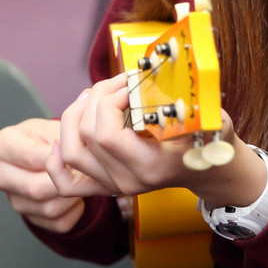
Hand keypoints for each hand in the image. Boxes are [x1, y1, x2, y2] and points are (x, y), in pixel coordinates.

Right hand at [0, 117, 83, 232]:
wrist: (48, 155)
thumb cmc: (49, 138)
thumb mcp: (52, 128)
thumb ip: (60, 140)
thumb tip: (69, 159)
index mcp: (2, 146)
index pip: (32, 158)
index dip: (60, 156)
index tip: (75, 151)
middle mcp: (1, 176)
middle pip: (36, 189)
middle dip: (65, 181)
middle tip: (83, 170)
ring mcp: (14, 201)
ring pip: (50, 209)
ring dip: (73, 196)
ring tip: (80, 181)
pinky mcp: (31, 219)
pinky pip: (59, 223)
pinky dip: (75, 210)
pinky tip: (76, 195)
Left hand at [46, 76, 267, 209]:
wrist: (212, 170)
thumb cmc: (212, 140)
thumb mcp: (210, 119)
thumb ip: (192, 105)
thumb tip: (165, 82)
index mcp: (150, 167)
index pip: (106, 134)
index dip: (109, 100)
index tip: (129, 83)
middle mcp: (127, 181)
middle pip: (84, 137)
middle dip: (94, 98)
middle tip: (116, 82)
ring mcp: (113, 185)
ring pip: (69, 152)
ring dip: (73, 116)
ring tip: (93, 95)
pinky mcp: (105, 184)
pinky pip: (65, 182)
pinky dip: (56, 159)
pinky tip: (61, 135)